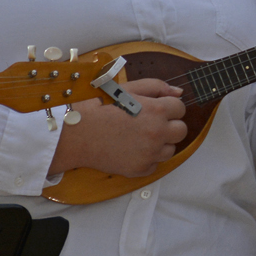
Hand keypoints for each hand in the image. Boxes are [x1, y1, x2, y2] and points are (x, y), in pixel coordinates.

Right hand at [48, 78, 186, 177]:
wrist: (75, 134)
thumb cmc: (99, 107)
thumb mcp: (127, 88)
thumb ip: (156, 87)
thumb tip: (179, 93)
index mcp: (157, 110)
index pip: (180, 108)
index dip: (168, 107)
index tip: (155, 109)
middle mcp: (157, 133)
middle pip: (181, 130)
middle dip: (169, 125)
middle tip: (149, 123)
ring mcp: (150, 153)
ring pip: (170, 149)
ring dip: (160, 143)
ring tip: (138, 136)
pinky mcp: (140, 169)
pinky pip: (155, 164)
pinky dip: (147, 158)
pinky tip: (130, 149)